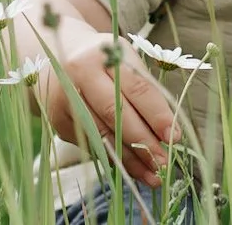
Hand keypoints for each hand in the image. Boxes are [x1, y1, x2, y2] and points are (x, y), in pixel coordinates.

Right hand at [33, 29, 182, 187]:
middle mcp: (80, 75)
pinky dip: (113, 158)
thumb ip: (144, 90)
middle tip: (163, 163)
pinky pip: (91, 144)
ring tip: (151, 175)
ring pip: (102, 135)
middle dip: (143, 142)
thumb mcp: (124, 61)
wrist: (57, 58)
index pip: (136, 88)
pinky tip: (131, 169)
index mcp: (103, 56)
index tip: (174, 137)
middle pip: (116, 114)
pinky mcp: (58, 121)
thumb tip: (167, 131)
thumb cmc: (103, 61)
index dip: (157, 114)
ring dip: (130, 159)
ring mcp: (65, 100)